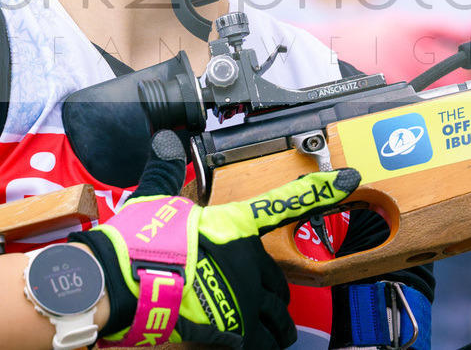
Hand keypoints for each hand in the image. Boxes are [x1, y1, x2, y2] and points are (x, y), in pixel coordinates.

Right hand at [72, 130, 359, 347]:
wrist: (119, 289)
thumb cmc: (135, 246)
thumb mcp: (153, 200)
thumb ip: (164, 172)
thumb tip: (165, 141)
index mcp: (234, 226)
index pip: (286, 201)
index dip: (322, 189)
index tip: (351, 178)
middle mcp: (248, 262)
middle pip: (277, 281)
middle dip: (270, 292)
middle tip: (255, 298)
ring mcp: (244, 298)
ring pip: (276, 316)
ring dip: (273, 324)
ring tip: (266, 331)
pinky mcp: (233, 332)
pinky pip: (260, 344)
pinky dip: (258, 346)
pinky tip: (247, 346)